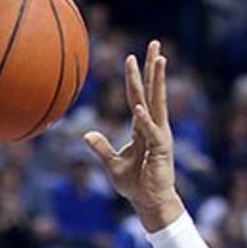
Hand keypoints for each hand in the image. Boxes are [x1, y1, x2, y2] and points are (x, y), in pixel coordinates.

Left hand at [84, 40, 185, 229]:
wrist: (150, 203)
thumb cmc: (135, 185)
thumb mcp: (112, 164)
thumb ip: (101, 148)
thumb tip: (85, 134)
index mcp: (143, 128)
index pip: (139, 97)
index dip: (136, 77)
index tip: (132, 56)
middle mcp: (155, 127)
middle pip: (152, 91)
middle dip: (153, 68)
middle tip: (155, 44)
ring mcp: (160, 136)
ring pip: (157, 103)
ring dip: (157, 82)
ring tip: (159, 61)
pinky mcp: (161, 150)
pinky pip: (151, 132)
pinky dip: (145, 121)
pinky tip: (139, 109)